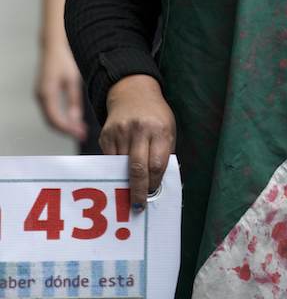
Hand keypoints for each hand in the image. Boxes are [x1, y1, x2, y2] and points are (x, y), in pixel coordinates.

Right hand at [35, 37, 85, 141]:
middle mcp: (40, 97)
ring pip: (50, 118)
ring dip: (65, 126)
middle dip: (67, 130)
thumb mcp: (73, 80)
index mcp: (47, 93)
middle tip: (83, 135)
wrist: (53, 46)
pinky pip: (50, 111)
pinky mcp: (43, 94)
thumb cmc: (64, 60)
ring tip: (81, 130)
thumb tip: (75, 120)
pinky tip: (74, 120)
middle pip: (52, 122)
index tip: (81, 134)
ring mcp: (40, 96)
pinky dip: (61, 118)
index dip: (68, 129)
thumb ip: (74, 100)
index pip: (55, 119)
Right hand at [101, 75, 175, 210]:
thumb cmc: (155, 116)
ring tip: (129, 193)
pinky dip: (115, 169)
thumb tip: (156, 183)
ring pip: (121, 166)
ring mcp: (120, 132)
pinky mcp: (105, 135)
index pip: (157, 164)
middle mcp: (139, 130)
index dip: (155, 182)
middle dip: (138, 190)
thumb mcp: (168, 129)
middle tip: (139, 206)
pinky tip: (120, 173)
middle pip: (138, 168)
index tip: (153, 193)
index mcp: (159, 130)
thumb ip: (163, 153)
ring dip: (125, 182)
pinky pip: (110, 160)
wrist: (133, 92)